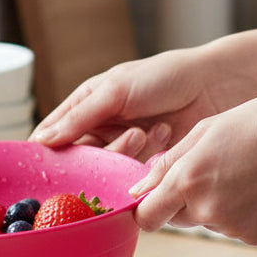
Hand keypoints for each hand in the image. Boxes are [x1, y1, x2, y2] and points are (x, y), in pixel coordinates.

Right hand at [30, 50, 222, 163]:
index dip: (45, 152)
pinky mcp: (146, 167)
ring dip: (124, 153)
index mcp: (86, 106)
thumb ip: (79, 117)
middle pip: (78, 159)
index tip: (44, 167)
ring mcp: (123, 150)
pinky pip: (131, 179)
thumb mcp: (115, 90)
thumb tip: (43, 142)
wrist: (214, 87)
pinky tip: (162, 138)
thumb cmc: (163, 77)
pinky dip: (144, 162)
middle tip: (122, 137)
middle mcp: (101, 130)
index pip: (52, 135)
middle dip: (94, 155)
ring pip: (105, 171)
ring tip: (146, 132)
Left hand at [131, 89, 256, 244]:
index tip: (154, 194)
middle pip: (174, 218)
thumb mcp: (205, 131)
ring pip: (205, 220)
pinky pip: (232, 227)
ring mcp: (233, 226)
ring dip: (212, 203)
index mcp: (187, 180)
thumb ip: (167, 165)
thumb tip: (137, 192)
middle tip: (210, 169)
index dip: (147, 207)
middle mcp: (206, 209)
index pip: (146, 216)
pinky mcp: (256, 236)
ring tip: (241, 171)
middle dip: (180, 200)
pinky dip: (238, 211)